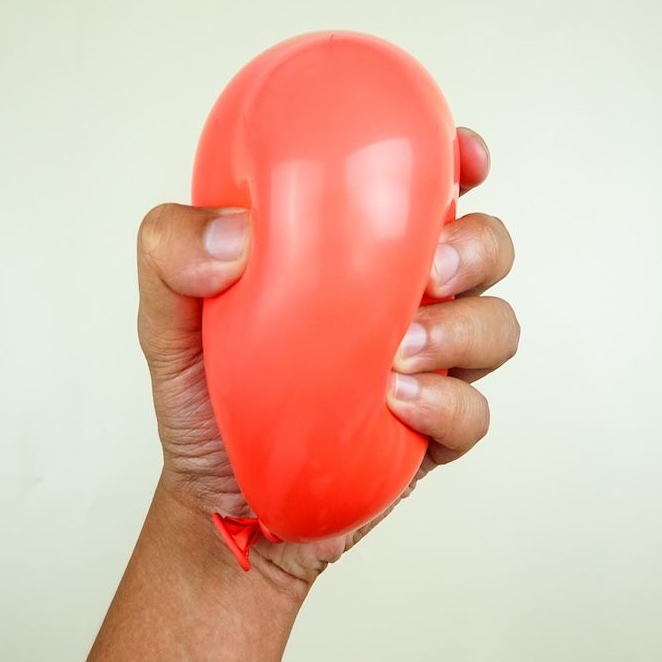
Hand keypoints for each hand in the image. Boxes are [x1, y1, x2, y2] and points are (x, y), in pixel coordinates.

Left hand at [137, 127, 517, 583]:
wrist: (216, 505)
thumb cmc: (202, 400)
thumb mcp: (166, 320)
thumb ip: (171, 256)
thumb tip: (235, 233)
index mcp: (351, 252)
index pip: (423, 188)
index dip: (458, 160)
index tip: (461, 156)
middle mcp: (399, 299)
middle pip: (484, 247)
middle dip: (476, 248)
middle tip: (428, 271)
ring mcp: (425, 365)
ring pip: (495, 325)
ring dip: (463, 329)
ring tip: (399, 353)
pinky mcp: (432, 431)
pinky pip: (474, 411)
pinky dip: (447, 404)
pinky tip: (397, 405)